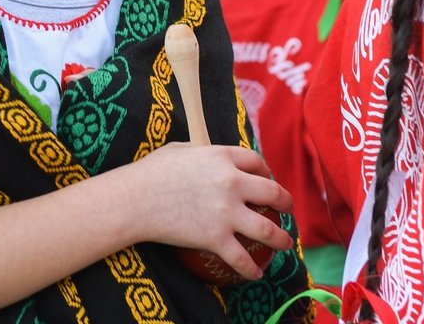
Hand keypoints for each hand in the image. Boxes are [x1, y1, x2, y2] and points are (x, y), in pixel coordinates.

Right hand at [127, 143, 293, 279]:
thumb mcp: (180, 150)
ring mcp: (226, 212)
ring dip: (282, 239)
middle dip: (286, 202)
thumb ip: (202, 152)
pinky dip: (252, 270)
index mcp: (222, 156)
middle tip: (287, 209)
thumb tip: (210, 155)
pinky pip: (243, 259)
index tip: (267, 180)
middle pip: (272, 192)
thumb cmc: (151, 171)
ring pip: (268, 229)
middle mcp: (231, 182)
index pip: (256, 162)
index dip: (266, 171)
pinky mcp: (216, 238)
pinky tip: (256, 274)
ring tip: (285, 243)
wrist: (135, 199)